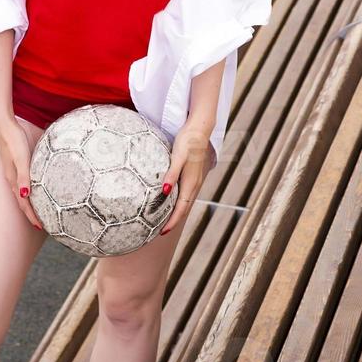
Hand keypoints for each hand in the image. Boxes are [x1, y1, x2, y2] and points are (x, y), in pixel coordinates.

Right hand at [0, 113, 43, 229]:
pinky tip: (31, 188)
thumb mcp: (21, 157)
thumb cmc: (13, 139)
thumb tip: (26, 195)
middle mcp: (12, 177)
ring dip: (28, 204)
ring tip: (37, 211)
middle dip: (30, 213)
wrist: (2, 123)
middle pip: (21, 201)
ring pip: (20, 193)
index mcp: (14, 178)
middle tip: (41, 224)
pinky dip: (27, 191)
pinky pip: (20, 183)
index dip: (31, 215)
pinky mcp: (14, 163)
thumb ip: (23, 175)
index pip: (23, 203)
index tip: (41, 226)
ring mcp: (12, 171)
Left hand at [158, 120, 212, 235]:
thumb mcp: (177, 157)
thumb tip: (165, 192)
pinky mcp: (193, 174)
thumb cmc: (188, 141)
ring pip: (186, 202)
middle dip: (174, 221)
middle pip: (184, 209)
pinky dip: (180, 203)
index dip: (172, 222)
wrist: (200, 129)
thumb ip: (172, 174)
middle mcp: (194, 184)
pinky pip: (187, 194)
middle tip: (161, 231)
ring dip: (177, 213)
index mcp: (191, 183)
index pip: (181, 209)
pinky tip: (172, 200)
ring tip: (165, 220)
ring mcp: (195, 180)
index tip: (162, 232)